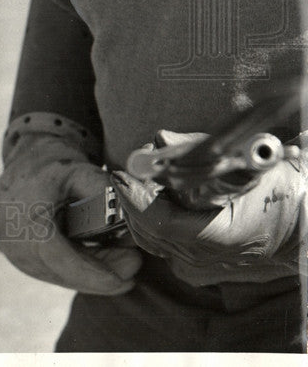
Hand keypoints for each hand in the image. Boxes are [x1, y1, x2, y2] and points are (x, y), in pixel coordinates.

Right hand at [0, 130, 142, 294]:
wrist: (23, 160)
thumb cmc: (51, 165)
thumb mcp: (80, 172)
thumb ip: (105, 194)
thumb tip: (133, 223)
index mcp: (26, 223)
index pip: (63, 261)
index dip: (96, 275)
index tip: (127, 279)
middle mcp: (15, 245)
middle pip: (67, 274)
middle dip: (103, 274)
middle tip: (134, 263)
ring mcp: (15, 254)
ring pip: (62, 276)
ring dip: (92, 272)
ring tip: (122, 257)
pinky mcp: (20, 258)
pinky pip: (54, 271)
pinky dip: (78, 267)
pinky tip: (100, 256)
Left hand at [112, 130, 302, 285]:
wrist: (299, 229)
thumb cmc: (275, 193)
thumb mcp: (244, 166)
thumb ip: (197, 151)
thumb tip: (159, 140)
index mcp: (220, 237)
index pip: (159, 222)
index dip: (134, 197)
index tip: (120, 173)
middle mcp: (206, 259)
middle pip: (148, 230)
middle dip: (131, 198)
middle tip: (126, 171)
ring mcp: (200, 268)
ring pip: (150, 239)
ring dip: (138, 210)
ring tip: (139, 183)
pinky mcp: (196, 269)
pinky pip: (161, 245)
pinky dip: (151, 222)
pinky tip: (155, 201)